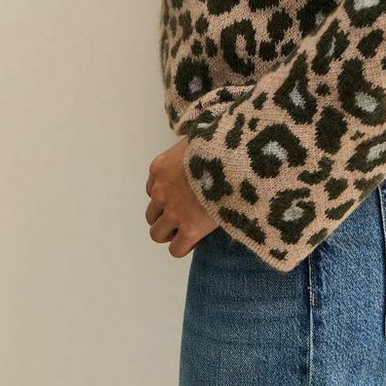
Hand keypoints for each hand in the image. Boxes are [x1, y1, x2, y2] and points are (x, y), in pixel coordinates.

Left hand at [145, 136, 219, 259]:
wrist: (234, 159)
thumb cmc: (220, 144)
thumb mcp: (198, 136)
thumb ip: (191, 147)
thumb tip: (198, 143)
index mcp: (159, 168)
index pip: (152, 189)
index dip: (168, 195)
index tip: (183, 195)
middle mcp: (161, 191)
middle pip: (152, 214)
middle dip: (166, 216)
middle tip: (184, 215)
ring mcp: (173, 211)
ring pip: (157, 234)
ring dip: (170, 232)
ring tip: (188, 229)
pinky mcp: (189, 229)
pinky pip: (176, 250)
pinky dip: (183, 246)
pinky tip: (195, 239)